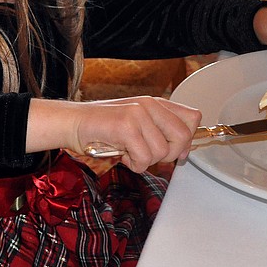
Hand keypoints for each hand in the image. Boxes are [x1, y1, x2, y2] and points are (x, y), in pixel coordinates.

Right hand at [27, 96, 201, 172]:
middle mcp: (149, 105)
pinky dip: (133, 164)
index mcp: (155, 102)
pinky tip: (121, 154)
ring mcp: (138, 114)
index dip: (187, 140)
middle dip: (169, 154)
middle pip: (184, 136)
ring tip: (128, 151)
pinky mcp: (126, 127)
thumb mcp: (137, 123)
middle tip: (148, 154)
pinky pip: (143, 158)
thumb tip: (184, 151)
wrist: (73, 123)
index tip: (176, 151)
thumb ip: (161, 131)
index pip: (193, 117)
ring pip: (162, 152)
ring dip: (145, 161)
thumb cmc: (103, 127)